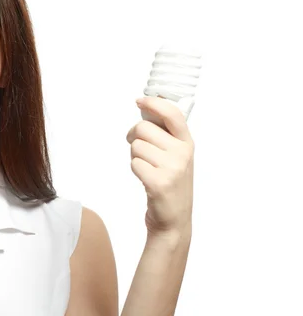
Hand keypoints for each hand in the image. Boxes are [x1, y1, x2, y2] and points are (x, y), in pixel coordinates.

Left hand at [126, 96, 194, 236]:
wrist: (174, 219)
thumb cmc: (171, 184)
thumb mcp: (177, 156)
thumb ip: (166, 134)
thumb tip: (147, 108)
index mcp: (187, 142)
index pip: (172, 113)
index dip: (153, 103)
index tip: (140, 101)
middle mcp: (183, 152)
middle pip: (143, 128)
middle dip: (134, 136)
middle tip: (140, 149)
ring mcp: (172, 168)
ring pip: (136, 146)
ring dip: (135, 156)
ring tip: (148, 168)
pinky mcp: (159, 182)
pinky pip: (134, 163)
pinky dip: (135, 170)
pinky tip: (146, 179)